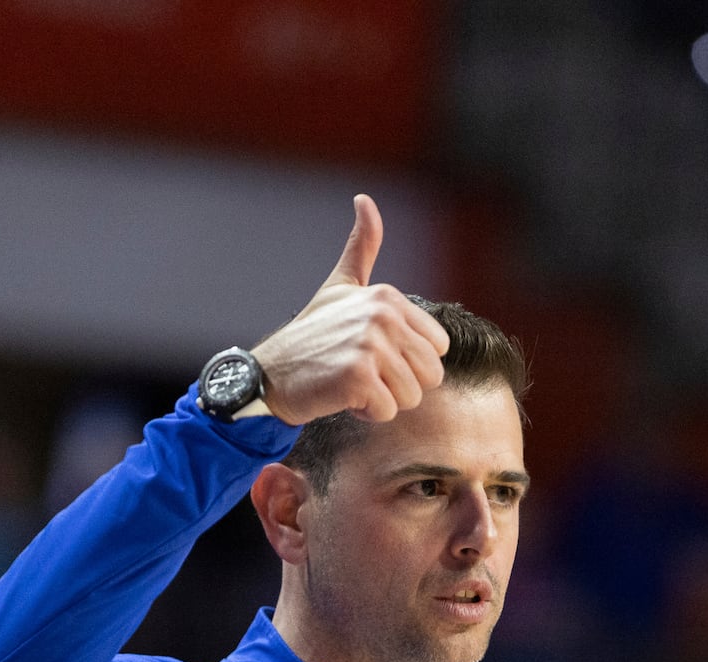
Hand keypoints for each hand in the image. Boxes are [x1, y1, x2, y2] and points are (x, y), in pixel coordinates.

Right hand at [251, 194, 450, 425]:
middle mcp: (382, 316)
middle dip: (400, 384)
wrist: (269, 375)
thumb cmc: (311, 335)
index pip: (438, 348)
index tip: (375, 354)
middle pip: (431, 375)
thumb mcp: (341, 286)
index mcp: (388, 297)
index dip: (410, 361)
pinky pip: (388, 411)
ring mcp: (370, 345)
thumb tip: (365, 200)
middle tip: (364, 374)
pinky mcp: (358, 377)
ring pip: (412, 396)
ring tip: (352, 383)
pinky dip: (366, 414)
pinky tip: (342, 397)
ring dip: (383, 400)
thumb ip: (362, 248)